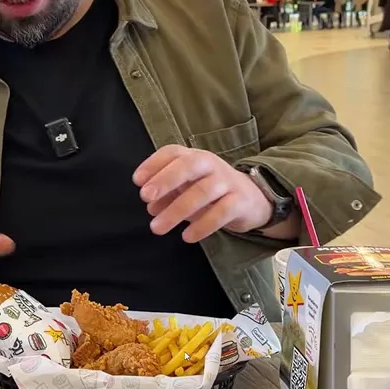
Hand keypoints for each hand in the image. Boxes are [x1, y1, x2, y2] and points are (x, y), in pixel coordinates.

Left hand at [133, 145, 270, 242]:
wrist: (252, 199)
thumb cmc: (210, 191)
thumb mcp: (188, 188)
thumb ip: (168, 194)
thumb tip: (151, 206)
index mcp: (194, 157)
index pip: (173, 152)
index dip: (153, 164)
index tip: (137, 181)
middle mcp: (210, 164)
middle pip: (189, 165)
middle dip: (165, 179)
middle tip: (145, 197)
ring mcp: (227, 182)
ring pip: (202, 192)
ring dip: (177, 210)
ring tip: (157, 228)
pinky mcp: (240, 202)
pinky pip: (221, 212)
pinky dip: (203, 225)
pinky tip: (187, 236)